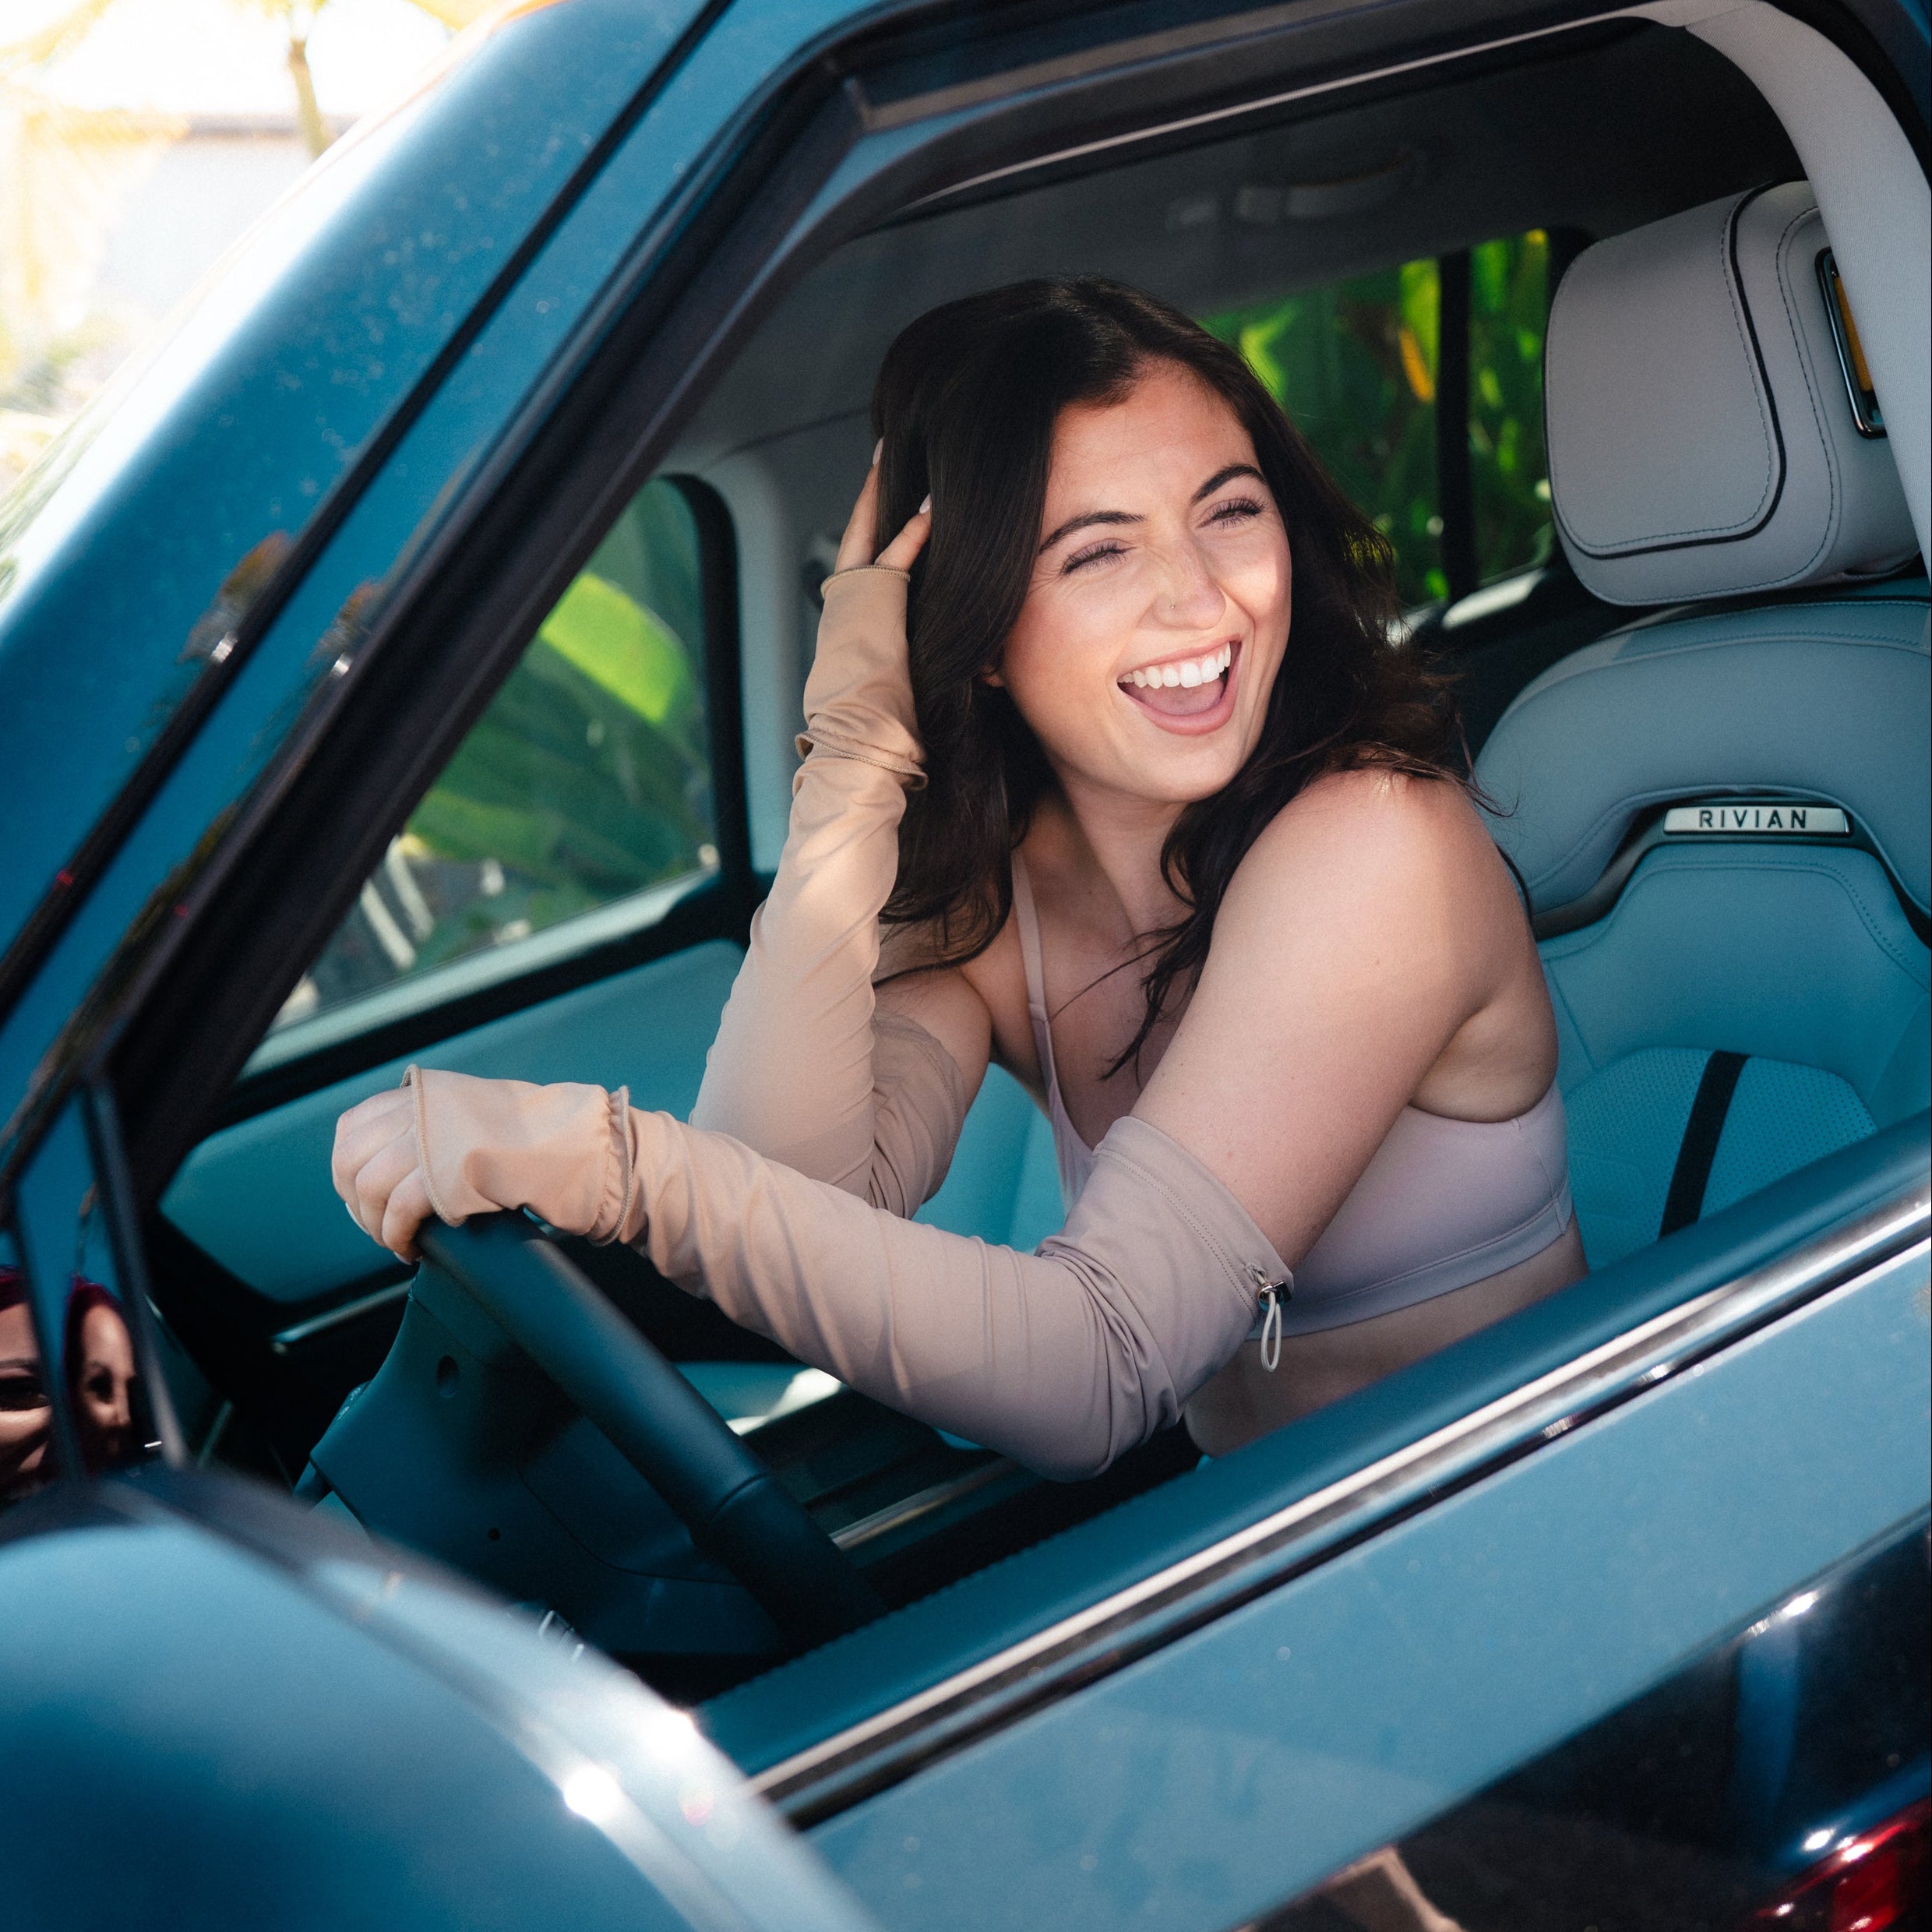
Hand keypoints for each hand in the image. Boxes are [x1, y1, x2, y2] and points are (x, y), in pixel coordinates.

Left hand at [332, 1067, 632, 1260]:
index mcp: (425, 1093)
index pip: (352, 1127)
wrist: (583, 1146)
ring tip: (399, 1242)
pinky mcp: (445, 1173)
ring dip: (377, 1227)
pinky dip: (397, 1237)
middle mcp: (420, 1108)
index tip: (366, 1199)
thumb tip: (393, 1166)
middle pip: (349, 1160)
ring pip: (368, 1189)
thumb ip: (432, 1126)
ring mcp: (431, 1138)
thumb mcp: (474, 1115)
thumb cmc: (542, 1139)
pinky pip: (397, 1212)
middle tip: (380, 1226)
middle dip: (356, 1203)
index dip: (349, 1171)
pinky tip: (412, 1248)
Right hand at [800, 450, 932, 776]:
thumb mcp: (893, 694)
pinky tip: (931, 508)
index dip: (876, 533)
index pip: (863, 567)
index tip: (889, 507)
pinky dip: (913, 532)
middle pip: (858, 535)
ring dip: (888, 497)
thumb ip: (909, 667)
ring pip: (871, 535)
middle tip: (881, 455)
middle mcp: (844, 607)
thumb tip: (971, 676)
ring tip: (900, 459)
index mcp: (847, 627)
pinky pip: (895, 556)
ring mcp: (853, 600)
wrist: (856, 740)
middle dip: (870, 494)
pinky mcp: (871, 601)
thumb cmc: (878, 733)